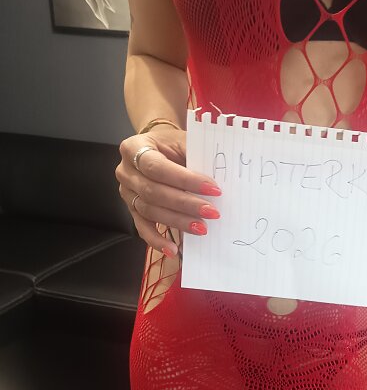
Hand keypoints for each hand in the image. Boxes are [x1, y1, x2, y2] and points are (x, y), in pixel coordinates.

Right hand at [115, 125, 221, 256]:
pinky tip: (173, 249)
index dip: (185, 180)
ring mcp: (127, 192)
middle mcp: (125, 171)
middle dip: (185, 204)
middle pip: (153, 192)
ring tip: (202, 228)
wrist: (158, 147)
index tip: (213, 189)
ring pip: (150, 211)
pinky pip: (143, 228)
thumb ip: (195, 155)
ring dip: (178, 222)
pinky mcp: (132, 210)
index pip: (157, 167)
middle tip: (212, 212)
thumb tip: (219, 177)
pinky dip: (157, 240)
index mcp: (134, 148)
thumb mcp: (182, 140)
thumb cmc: (172, 144)